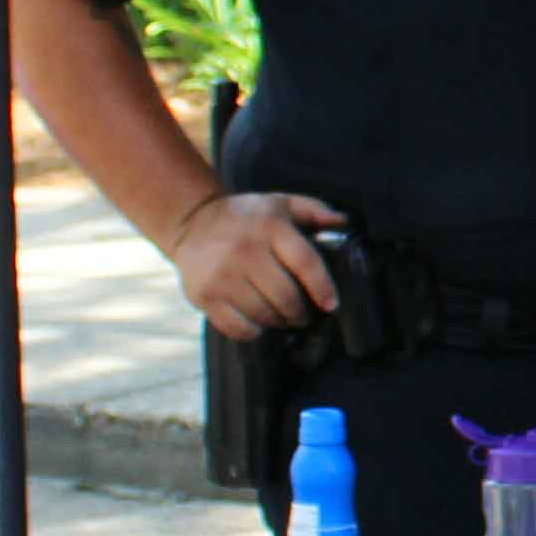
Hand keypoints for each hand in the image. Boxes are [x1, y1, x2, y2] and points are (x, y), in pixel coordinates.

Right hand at [165, 188, 345, 338]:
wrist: (192, 223)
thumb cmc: (246, 218)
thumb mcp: (281, 204)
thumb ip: (315, 211)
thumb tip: (343, 224)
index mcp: (269, 227)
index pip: (306, 263)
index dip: (323, 288)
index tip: (332, 305)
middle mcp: (244, 250)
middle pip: (286, 296)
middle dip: (301, 313)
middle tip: (304, 315)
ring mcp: (222, 275)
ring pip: (264, 315)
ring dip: (279, 322)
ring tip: (283, 317)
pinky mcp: (204, 295)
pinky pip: (238, 328)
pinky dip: (254, 331)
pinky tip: (258, 321)